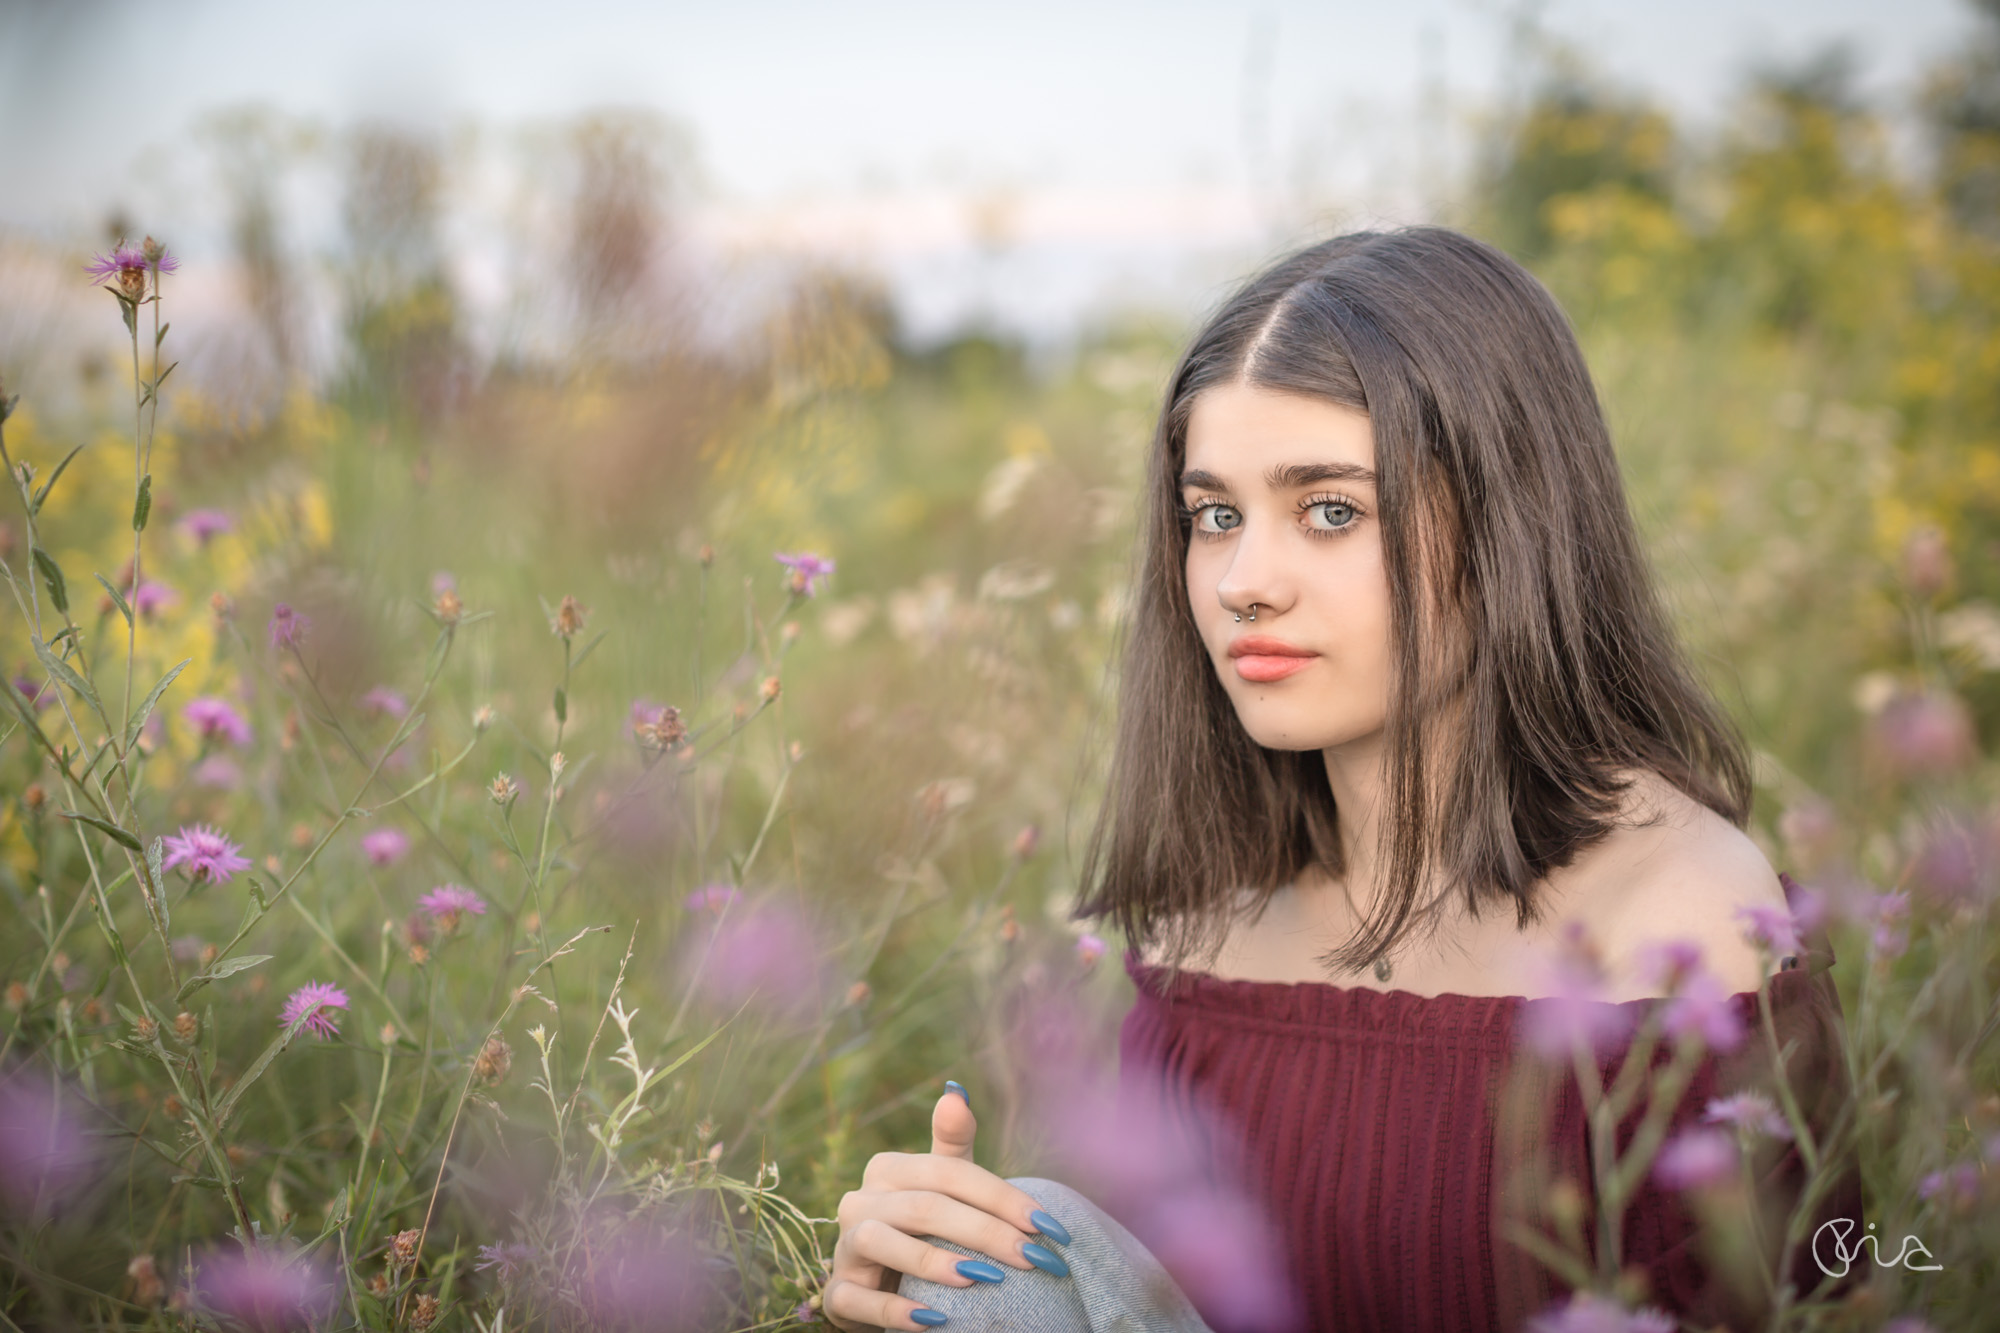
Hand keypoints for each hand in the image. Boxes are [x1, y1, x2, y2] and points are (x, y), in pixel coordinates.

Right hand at [822, 1082, 1071, 1330]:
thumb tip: (956, 1091)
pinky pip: (857, 1299)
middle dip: (985, 1232)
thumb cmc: (922, 1227)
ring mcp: (844, 1247)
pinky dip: (894, 1309)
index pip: (949, 1172)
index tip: (1048, 1226)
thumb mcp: (941, 1185)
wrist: (882, 1283)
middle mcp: (859, 1201)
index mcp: (888, 1169)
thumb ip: (952, 1143)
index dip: (1001, 1197)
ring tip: (980, 1279)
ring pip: (881, 1241)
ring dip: (932, 1261)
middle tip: (1034, 1258)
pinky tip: (933, 1320)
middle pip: (924, 1206)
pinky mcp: (838, 1293)